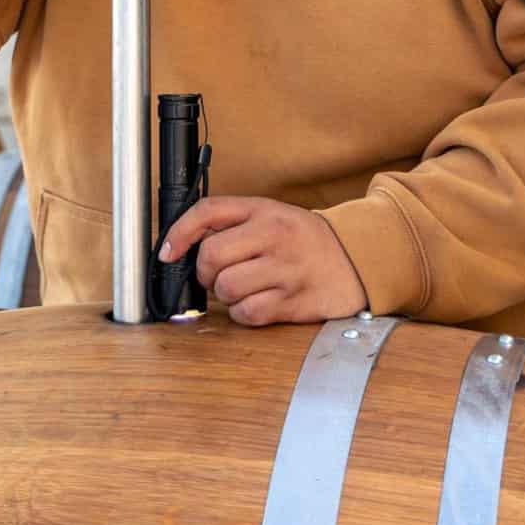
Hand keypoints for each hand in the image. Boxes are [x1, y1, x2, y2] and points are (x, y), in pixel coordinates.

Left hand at [160, 196, 367, 326]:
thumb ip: (233, 224)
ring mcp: (285, 269)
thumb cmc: (305, 240)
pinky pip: (247, 313)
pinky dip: (243, 313)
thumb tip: (184, 243)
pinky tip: (257, 303)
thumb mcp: (271, 216)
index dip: (178, 233)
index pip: (208, 211)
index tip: (166, 253)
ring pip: (226, 288)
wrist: (357, 258)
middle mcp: (274, 236)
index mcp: (264, 210)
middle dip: (205, 272)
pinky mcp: (294, 301)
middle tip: (216, 274)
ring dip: (226, 295)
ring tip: (243, 288)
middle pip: (211, 256)